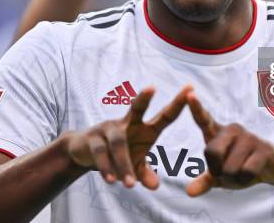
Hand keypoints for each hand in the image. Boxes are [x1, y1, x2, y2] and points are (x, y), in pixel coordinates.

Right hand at [66, 85, 191, 188]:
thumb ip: (145, 173)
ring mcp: (108, 128)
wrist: (83, 151)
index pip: (164, 115)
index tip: (191, 88)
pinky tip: (112, 181)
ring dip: (124, 164)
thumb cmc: (117, 154)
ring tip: (130, 185)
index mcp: (144, 128)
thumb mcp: (134, 165)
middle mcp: (127, 123)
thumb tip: (155, 186)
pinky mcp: (92, 138)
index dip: (178, 103)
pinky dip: (107, 167)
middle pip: (136, 108)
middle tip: (152, 87)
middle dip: (144, 98)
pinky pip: (101, 152)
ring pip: (118, 143)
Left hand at [185, 92, 273, 196]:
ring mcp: (248, 137)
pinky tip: (252, 173)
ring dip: (233, 178)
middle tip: (226, 171)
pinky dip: (245, 180)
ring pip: (229, 168)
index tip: (189, 94)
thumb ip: (205, 181)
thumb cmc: (240, 166)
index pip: (203, 119)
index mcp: (217, 132)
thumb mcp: (220, 175)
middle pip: (211, 153)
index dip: (196, 108)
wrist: (271, 166)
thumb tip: (189, 192)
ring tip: (242, 170)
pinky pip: (246, 172)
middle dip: (217, 170)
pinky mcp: (263, 148)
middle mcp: (232, 129)